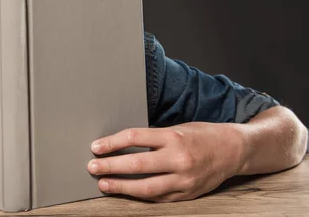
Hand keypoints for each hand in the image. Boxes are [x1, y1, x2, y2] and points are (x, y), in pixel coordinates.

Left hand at [87, 122, 244, 201]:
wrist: (234, 150)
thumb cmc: (201, 135)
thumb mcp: (176, 129)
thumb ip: (153, 138)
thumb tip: (121, 144)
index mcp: (173, 137)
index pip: (135, 137)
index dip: (112, 142)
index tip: (96, 146)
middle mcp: (179, 159)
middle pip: (137, 164)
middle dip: (111, 166)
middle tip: (92, 166)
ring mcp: (184, 179)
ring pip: (146, 187)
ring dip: (121, 186)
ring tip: (103, 183)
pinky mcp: (187, 194)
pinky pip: (159, 197)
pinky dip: (140, 195)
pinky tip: (126, 192)